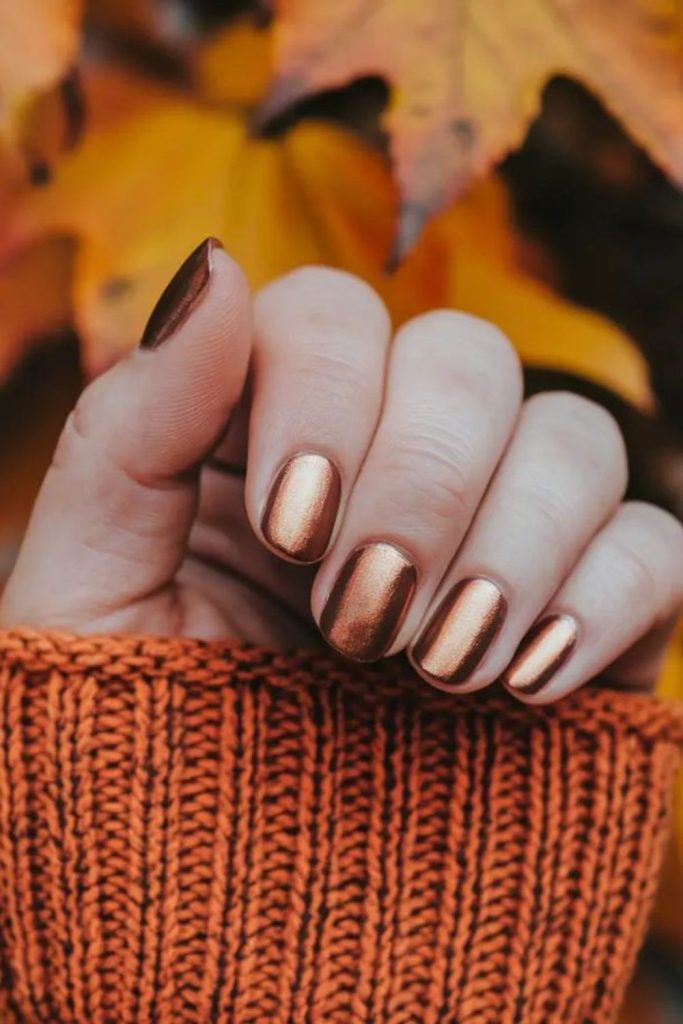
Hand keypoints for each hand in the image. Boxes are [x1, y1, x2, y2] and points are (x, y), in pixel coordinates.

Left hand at [2, 240, 681, 702]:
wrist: (246, 913)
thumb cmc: (144, 748)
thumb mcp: (92, 596)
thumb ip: (129, 432)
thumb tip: (215, 267)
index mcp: (267, 438)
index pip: (333, 315)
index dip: (327, 394)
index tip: (292, 527)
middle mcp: (390, 467)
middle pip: (468, 356)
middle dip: (422, 479)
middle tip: (359, 614)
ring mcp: (493, 537)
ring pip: (573, 436)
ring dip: (511, 542)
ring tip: (438, 663)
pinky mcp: (584, 617)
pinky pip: (654, 545)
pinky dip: (605, 595)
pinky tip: (526, 679)